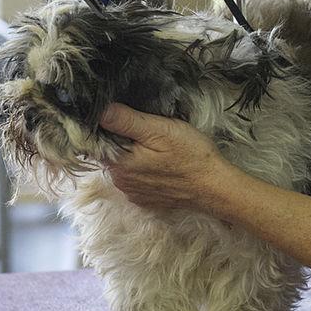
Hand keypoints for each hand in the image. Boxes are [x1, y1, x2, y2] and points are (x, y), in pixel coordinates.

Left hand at [98, 102, 234, 212]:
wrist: (215, 187)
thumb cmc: (191, 155)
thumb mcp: (161, 130)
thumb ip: (127, 121)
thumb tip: (99, 111)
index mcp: (119, 163)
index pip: (96, 141)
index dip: (105, 125)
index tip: (123, 115)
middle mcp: (120, 181)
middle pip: (109, 153)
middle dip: (121, 138)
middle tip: (147, 127)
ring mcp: (133, 192)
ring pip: (122, 165)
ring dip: (132, 154)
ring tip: (156, 144)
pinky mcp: (145, 199)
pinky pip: (135, 178)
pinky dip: (142, 169)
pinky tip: (161, 162)